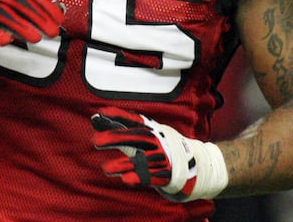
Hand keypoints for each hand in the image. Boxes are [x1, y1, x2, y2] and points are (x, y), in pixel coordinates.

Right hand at [0, 0, 64, 46]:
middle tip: (53, 32)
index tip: (59, 18)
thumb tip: (61, 10)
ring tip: (36, 39)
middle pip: (18, 3)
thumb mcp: (14, 5)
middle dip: (38, 17)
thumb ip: (36, 6)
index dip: (45, 4)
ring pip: (2, 14)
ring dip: (20, 26)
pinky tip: (7, 41)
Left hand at [91, 107, 227, 200]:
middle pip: (136, 138)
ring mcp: (163, 158)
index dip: (117, 116)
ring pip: (142, 159)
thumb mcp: (144, 134)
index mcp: (151, 129)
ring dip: (123, 164)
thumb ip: (121, 128)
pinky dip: (139, 177)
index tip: (100, 114)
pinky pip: (152, 176)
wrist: (195, 166)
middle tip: (96, 141)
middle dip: (117, 138)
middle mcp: (157, 141)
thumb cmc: (161, 148)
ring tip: (106, 168)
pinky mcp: (167, 175)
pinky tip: (126, 179)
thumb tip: (96, 117)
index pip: (133, 119)